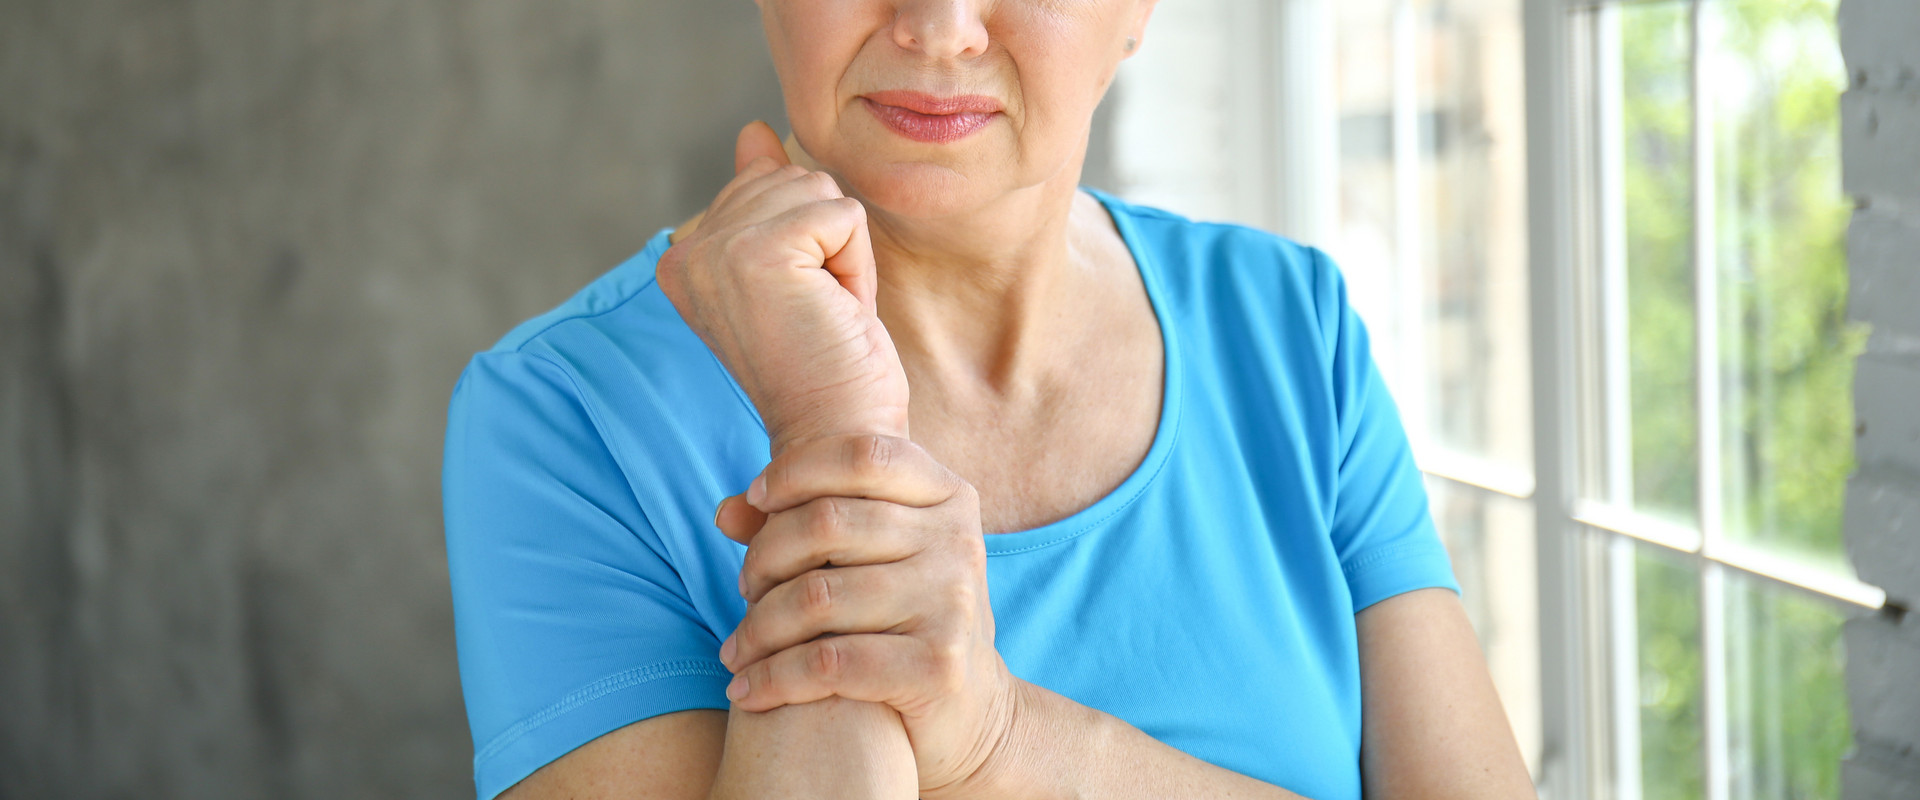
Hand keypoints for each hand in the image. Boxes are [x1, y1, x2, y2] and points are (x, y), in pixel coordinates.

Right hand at [655, 121, 910, 452]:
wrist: (836, 441)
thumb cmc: (827, 369)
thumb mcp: (796, 272)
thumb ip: (765, 200)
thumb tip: (752, 133)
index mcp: (683, 259)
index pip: (766, 185)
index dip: (807, 244)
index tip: (796, 312)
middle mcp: (687, 252)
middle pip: (793, 180)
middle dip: (826, 244)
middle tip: (815, 317)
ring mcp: (718, 250)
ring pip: (819, 192)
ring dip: (843, 256)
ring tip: (823, 316)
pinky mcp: (760, 252)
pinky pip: (843, 215)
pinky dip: (857, 267)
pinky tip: (835, 314)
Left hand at [713, 433, 1018, 799]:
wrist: (969, 709)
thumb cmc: (902, 618)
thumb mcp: (868, 558)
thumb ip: (802, 523)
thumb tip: (726, 512)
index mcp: (949, 497)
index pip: (863, 454)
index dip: (798, 469)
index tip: (755, 499)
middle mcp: (958, 542)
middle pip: (827, 523)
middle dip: (765, 557)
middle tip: (746, 590)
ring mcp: (953, 602)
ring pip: (817, 596)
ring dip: (758, 628)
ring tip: (736, 650)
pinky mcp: (938, 665)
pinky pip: (828, 662)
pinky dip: (773, 678)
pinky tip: (747, 691)